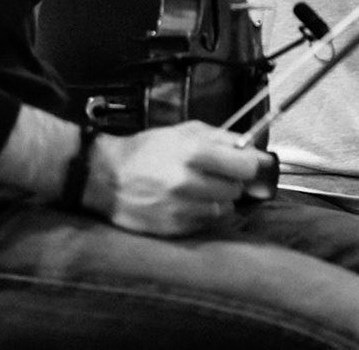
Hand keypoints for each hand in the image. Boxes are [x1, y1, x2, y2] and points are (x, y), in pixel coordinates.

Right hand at [81, 120, 268, 236]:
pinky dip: (203, 213)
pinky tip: (187, 202)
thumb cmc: (147, 150)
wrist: (106, 177)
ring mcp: (181, 208)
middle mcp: (189, 182)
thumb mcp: (183, 131)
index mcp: (193, 152)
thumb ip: (222, 138)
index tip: (247, 163)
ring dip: (219, 198)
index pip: (246, 165)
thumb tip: (253, 147)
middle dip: (232, 181)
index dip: (250, 163)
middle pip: (237, 188)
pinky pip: (206, 223)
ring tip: (200, 188)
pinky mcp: (174, 228)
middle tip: (216, 174)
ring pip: (224, 208)